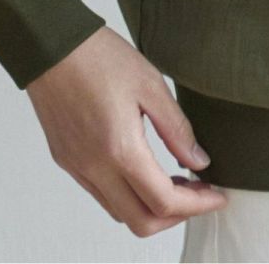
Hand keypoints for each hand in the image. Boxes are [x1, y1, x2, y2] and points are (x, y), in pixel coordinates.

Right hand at [26, 26, 228, 236]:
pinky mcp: (66, 160)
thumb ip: (177, 129)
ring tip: (177, 180)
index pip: (163, 201)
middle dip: (176, 216)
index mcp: (119, 149)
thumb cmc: (100, 57)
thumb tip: (199, 162)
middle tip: (200, 193)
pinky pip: (101, 194)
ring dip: (151, 207)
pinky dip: (128, 194)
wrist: (51, 45)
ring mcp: (77, 167)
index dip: (196, 204)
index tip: (218, 195)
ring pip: (119, 212)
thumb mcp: (151, 84)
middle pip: (141, 222)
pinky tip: (145, 169)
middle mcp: (95, 168)